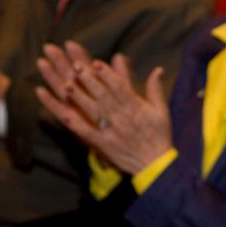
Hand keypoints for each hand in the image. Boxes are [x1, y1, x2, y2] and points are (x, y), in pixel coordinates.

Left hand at [34, 40, 171, 175]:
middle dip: (89, 79)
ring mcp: (111, 130)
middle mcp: (121, 116)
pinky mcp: (103, 144)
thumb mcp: (161, 110)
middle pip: (102, 94)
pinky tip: (64, 114)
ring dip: (79, 97)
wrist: (155, 164)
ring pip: (93, 110)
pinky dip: (75, 123)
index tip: (95, 62)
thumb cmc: (159, 136)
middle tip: (75, 65)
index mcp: (135, 106)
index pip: (119, 86)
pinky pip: (87, 132)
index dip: (106, 73)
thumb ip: (155, 89)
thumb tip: (158, 69)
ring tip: (66, 84)